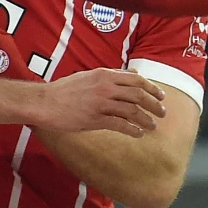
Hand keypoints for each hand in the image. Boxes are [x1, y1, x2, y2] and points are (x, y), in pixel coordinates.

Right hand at [29, 68, 166, 137]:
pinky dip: (133, 129)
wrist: (45, 102)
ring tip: (153, 126)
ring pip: (132, 111)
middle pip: (138, 95)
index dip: (152, 88)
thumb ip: (111, 76)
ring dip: (146, 119)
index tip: (161, 95)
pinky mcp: (95, 119)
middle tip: (162, 113)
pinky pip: (120, 125)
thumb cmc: (65, 89)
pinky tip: (139, 133)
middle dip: (154, 105)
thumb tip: (133, 74)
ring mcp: (101, 103)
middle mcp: (105, 87)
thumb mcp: (89, 76)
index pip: (136, 80)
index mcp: (105, 74)